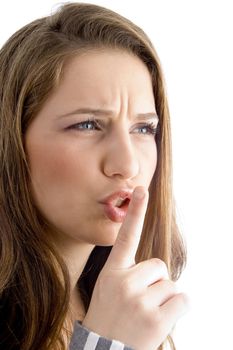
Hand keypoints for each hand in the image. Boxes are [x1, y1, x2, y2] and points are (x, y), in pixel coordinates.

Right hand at [82, 186, 187, 349]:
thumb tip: (159, 269)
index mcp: (112, 273)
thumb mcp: (110, 290)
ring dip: (164, 299)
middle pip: (159, 266)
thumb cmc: (111, 319)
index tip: (140, 190)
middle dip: (156, 283)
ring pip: (172, 284)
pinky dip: (177, 309)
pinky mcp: (155, 319)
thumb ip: (129, 273)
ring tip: (145, 315)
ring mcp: (139, 301)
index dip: (135, 212)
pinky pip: (183, 300)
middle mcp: (124, 282)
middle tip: (140, 303)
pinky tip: (158, 322)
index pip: (125, 237)